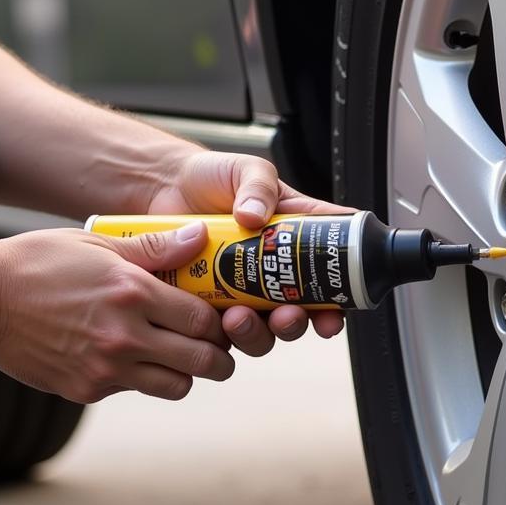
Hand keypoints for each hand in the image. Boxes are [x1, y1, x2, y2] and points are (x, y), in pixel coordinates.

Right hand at [0, 223, 234, 403]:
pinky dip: (143, 379)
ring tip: (180, 359)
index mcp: (133, 292)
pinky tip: (132, 358)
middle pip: (203, 360)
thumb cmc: (41, 262)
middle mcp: (125, 334)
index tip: (222, 320)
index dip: (221, 323)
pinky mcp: (86, 389)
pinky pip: (135, 390)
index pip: (204, 319)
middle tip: (220, 353)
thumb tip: (200, 236)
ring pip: (177, 386)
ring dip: (186, 374)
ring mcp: (106, 367)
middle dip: (220, 358)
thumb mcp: (99, 243)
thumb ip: (155, 248)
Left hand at [147, 152, 351, 354]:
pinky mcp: (213, 304)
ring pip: (265, 330)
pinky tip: (214, 319)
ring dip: (258, 333)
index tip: (335, 311)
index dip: (340, 294)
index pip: (329, 266)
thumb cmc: (213, 177)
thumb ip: (257, 186)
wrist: (164, 188)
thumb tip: (254, 216)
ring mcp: (245, 291)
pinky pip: (224, 332)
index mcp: (296, 237)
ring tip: (238, 319)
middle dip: (297, 323)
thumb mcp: (246, 170)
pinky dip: (223, 334)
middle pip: (302, 311)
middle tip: (286, 316)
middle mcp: (276, 270)